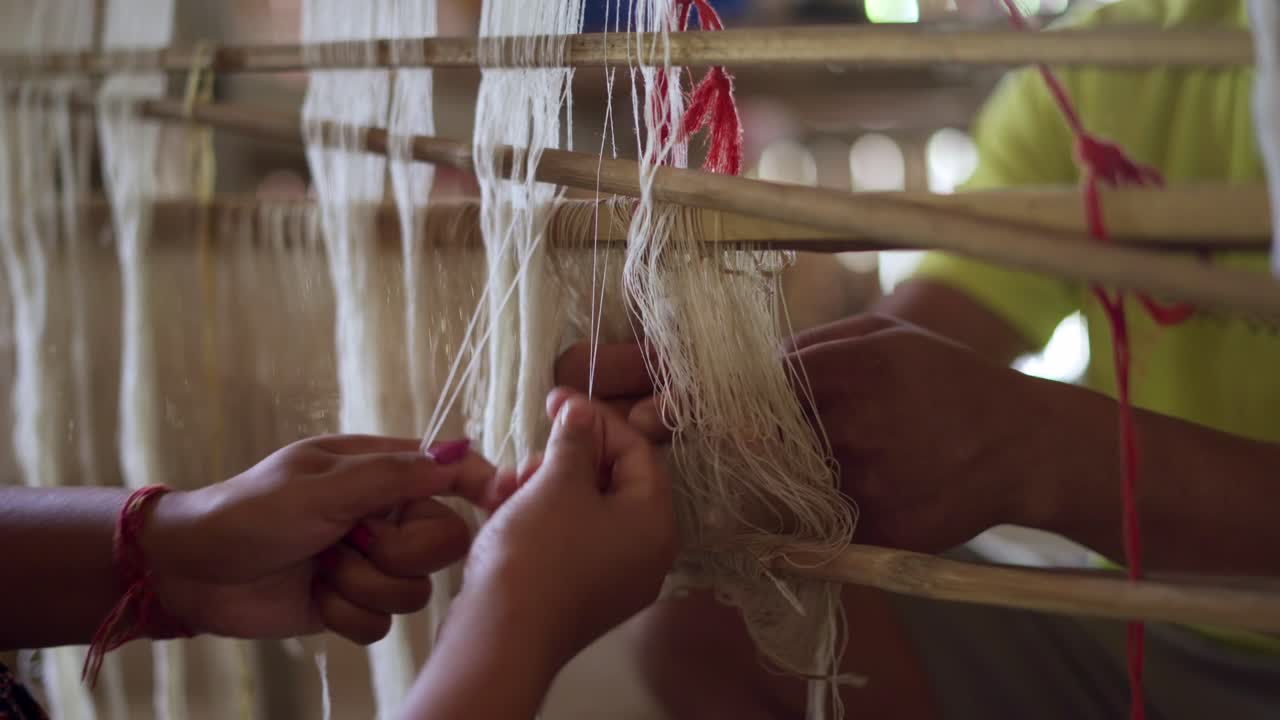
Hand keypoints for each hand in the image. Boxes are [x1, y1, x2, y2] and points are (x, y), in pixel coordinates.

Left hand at [142, 435, 501, 644]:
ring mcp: (371, 562)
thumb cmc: (250, 512)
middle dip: (399, 553)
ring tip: (323, 569)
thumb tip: (458, 452)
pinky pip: (383, 624)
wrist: (194, 572)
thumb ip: (393, 475)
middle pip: (444, 542)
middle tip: (352, 542)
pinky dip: (347, 615)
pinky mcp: (354, 603)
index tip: (497, 502)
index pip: (450, 471)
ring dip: (363, 586)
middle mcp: (384, 516)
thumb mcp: (322, 485)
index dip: (481, 483)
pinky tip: (316, 597)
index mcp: (380, 472)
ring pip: (415, 590)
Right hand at [458, 389, 676, 664]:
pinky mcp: (578, 595)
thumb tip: (581, 414)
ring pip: (583, 509)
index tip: (556, 399)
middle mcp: (645, 553)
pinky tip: (503, 510)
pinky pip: (568, 539)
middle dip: (564, 459)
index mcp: (656, 523)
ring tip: (506, 488)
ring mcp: (612, 579)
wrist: (499, 640)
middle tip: (527, 456)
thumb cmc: (539, 553)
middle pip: (612, 480)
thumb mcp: (558, 482)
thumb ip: (575, 440)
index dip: (596, 419)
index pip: (638, 451)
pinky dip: (539, 517)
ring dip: (543, 486)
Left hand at [558, 316, 1056, 552]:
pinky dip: (792, 520)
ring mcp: (871, 480)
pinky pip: (818, 527)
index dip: (698, 396)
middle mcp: (856, 424)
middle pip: (755, 439)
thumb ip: (817, 347)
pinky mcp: (884, 527)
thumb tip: (749, 359)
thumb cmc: (952, 381)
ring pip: (780, 489)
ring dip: (742, 486)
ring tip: (702, 476)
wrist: (1025, 446)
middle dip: (701, 441)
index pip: (755, 384)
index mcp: (854, 367)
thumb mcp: (888, 338)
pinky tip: (774, 510)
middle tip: (645, 435)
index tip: (645, 405)